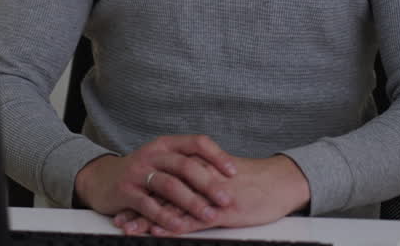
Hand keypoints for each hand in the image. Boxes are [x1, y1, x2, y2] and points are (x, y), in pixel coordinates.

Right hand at [74, 135, 238, 233]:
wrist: (101, 179)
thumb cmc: (142, 172)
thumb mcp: (163, 160)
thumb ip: (187, 163)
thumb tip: (226, 172)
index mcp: (165, 144)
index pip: (196, 142)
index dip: (216, 156)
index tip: (234, 172)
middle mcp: (152, 154)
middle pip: (185, 165)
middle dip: (208, 183)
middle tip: (226, 199)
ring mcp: (138, 172)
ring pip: (169, 186)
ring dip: (191, 202)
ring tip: (209, 215)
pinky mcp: (126, 191)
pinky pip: (148, 205)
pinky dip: (165, 217)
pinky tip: (180, 227)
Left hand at [114, 154, 310, 236]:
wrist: (280, 182)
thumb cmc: (255, 181)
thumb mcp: (224, 175)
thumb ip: (203, 178)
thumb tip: (188, 185)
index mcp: (199, 169)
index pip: (164, 180)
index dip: (144, 192)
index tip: (125, 202)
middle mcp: (199, 180)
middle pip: (161, 193)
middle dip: (139, 207)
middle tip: (119, 218)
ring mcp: (209, 196)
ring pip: (172, 207)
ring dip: (148, 219)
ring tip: (128, 228)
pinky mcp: (222, 211)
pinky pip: (193, 219)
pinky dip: (174, 225)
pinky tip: (157, 230)